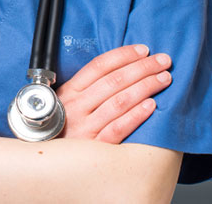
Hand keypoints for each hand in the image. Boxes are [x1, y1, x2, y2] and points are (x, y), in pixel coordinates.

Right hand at [56, 44, 171, 142]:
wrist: (47, 161)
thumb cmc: (60, 127)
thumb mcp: (65, 102)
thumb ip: (87, 86)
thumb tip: (120, 67)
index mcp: (70, 91)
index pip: (100, 65)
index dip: (124, 55)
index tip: (144, 50)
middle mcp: (77, 107)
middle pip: (115, 81)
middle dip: (143, 67)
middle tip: (163, 61)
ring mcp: (85, 128)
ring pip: (120, 102)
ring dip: (146, 87)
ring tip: (164, 79)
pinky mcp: (95, 148)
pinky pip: (118, 129)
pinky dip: (136, 115)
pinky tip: (152, 106)